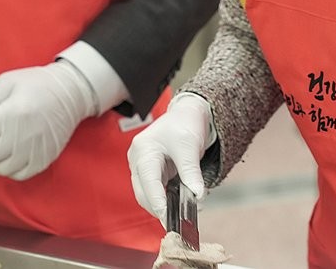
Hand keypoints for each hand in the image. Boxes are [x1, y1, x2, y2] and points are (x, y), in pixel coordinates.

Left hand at [0, 60, 95, 179]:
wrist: (72, 93)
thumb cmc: (37, 83)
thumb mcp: (8, 82)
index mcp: (12, 114)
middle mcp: (23, 136)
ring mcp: (35, 150)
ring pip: (1, 168)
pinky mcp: (44, 158)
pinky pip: (19, 174)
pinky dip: (6, 171)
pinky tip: (3, 160)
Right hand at [127, 93, 213, 221]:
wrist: (187, 114)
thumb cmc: (185, 123)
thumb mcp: (190, 146)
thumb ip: (191, 172)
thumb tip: (197, 196)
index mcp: (143, 150)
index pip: (148, 182)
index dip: (157, 202)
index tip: (168, 218)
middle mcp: (138, 160)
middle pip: (143, 193)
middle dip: (159, 208)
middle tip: (178, 222)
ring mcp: (143, 166)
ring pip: (148, 195)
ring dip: (163, 205)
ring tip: (182, 214)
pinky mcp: (151, 172)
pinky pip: (156, 190)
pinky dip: (166, 199)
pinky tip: (179, 205)